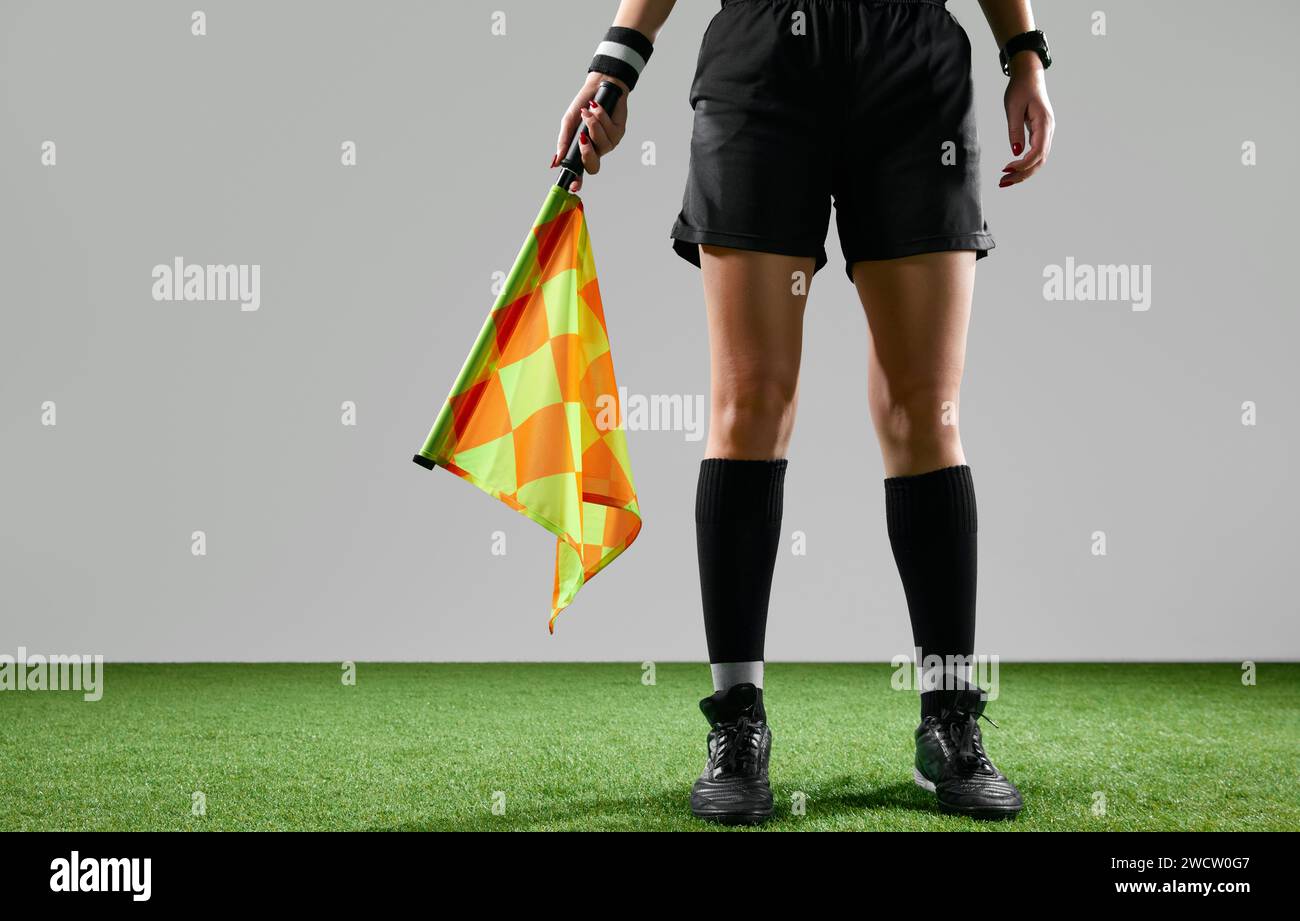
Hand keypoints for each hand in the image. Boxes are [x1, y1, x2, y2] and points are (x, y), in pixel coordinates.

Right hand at [552, 72, 628, 191]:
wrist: (599, 86)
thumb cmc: (582, 104)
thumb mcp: (569, 123)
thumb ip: (563, 142)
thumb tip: (555, 162)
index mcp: (583, 150)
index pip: (580, 171)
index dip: (577, 181)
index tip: (573, 186)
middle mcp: (597, 150)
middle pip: (594, 166)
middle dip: (587, 152)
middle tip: (582, 138)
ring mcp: (609, 143)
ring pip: (602, 145)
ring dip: (593, 126)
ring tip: (587, 112)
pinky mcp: (619, 132)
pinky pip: (610, 131)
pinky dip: (601, 118)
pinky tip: (597, 108)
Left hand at [999, 54, 1053, 187]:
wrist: (1029, 76)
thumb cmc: (1020, 89)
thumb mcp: (1013, 108)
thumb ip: (1015, 130)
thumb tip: (1015, 152)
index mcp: (1044, 123)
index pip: (1037, 152)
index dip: (1022, 165)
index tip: (1005, 170)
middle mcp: (1048, 130)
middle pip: (1040, 161)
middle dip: (1022, 174)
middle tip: (1003, 182)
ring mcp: (1046, 132)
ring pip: (1039, 160)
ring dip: (1023, 172)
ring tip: (1005, 180)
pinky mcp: (1040, 133)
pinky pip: (1036, 153)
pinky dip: (1025, 164)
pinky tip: (1013, 170)